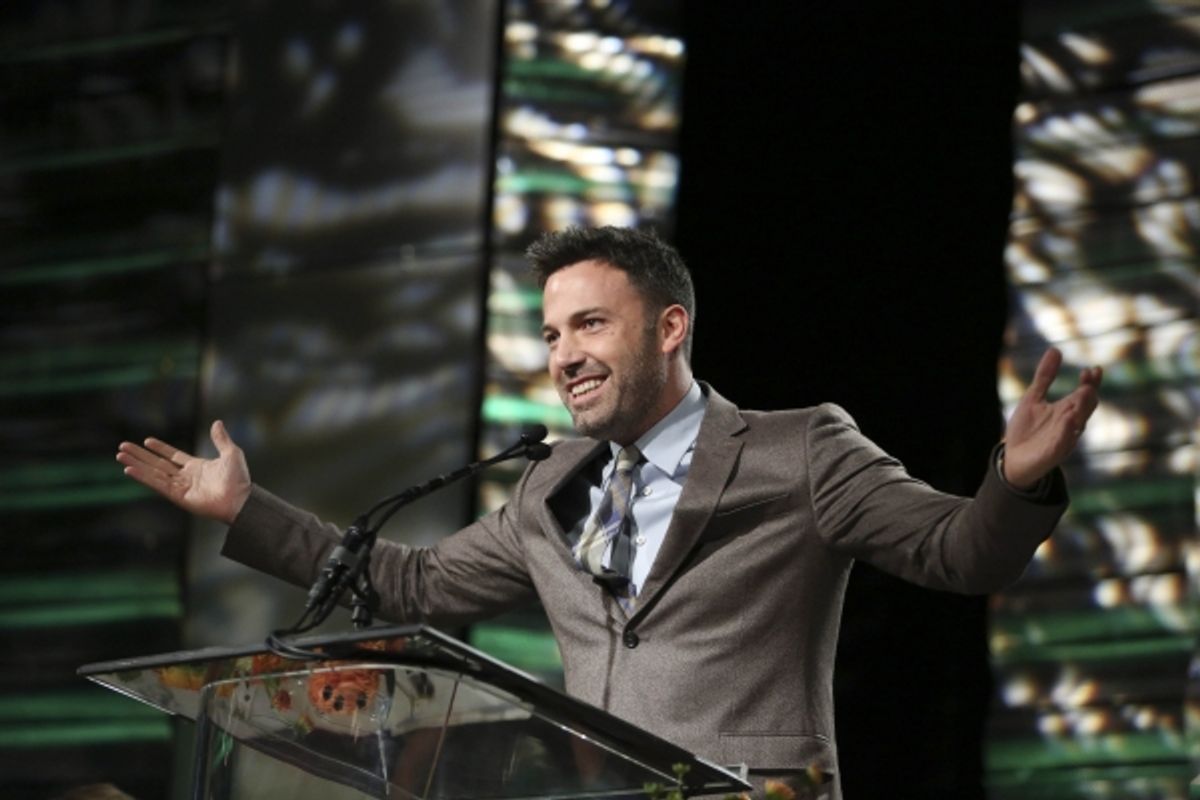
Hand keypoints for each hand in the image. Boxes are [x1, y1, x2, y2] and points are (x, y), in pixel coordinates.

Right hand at [116, 420, 251, 524]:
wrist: (240, 499)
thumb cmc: (238, 479)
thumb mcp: (231, 453)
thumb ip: (221, 439)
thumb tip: (217, 422)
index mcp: (197, 467)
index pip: (173, 456)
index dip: (160, 448)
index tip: (147, 441)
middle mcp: (186, 477)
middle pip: (158, 464)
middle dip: (140, 455)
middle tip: (123, 446)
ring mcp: (180, 487)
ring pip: (153, 473)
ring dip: (136, 464)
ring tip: (120, 455)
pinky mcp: (177, 497)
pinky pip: (157, 484)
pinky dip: (143, 477)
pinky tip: (129, 470)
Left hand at [1003, 347, 1102, 489]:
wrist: (1012, 459)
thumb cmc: (1026, 429)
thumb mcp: (1032, 398)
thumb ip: (1044, 377)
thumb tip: (1055, 350)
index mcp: (1066, 410)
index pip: (1084, 394)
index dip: (1090, 382)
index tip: (1092, 369)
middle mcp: (1069, 424)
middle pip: (1085, 408)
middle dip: (1088, 395)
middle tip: (1090, 382)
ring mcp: (1062, 439)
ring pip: (1078, 424)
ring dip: (1082, 410)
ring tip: (1086, 393)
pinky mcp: (1052, 453)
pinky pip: (1062, 442)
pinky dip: (1067, 431)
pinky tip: (1069, 420)